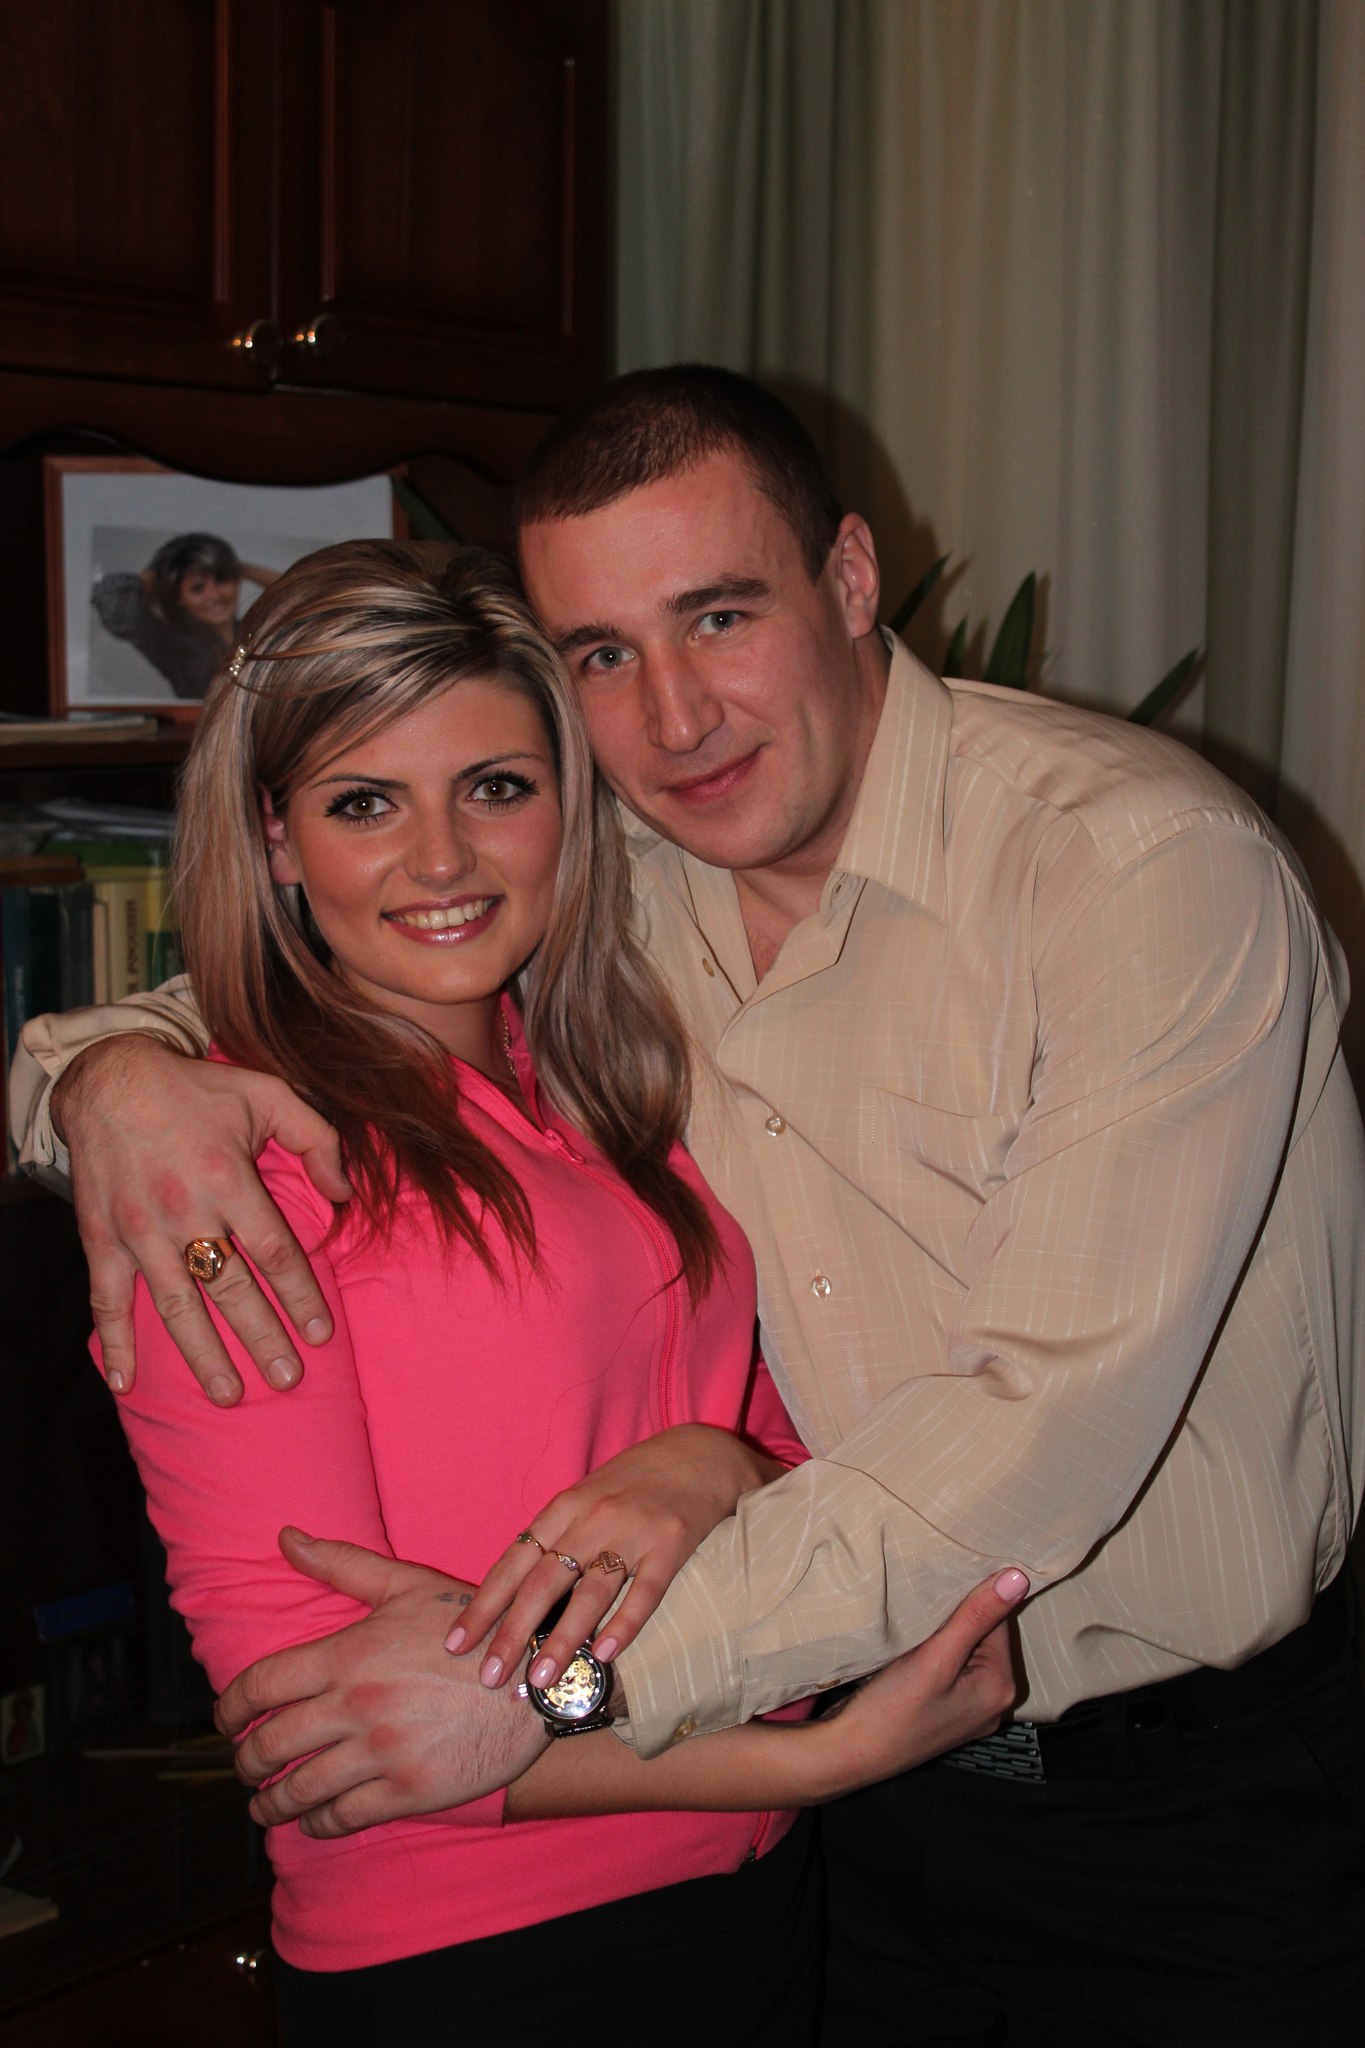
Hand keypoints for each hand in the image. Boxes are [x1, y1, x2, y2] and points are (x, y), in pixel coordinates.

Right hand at [54, 1035, 349, 1401]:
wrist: (108, 1080)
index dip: (300, 1295)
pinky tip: (125, 1383)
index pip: (274, 1251)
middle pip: (231, 1289)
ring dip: (203, 1354)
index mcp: (228, 1179)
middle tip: (287, 1379)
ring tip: (229, 1394)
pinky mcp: (102, 1240)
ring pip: (176, 1305)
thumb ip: (316, 1137)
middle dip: (262, 1338)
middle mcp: (184, 1212)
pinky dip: (114, 1344)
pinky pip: (106, 1300)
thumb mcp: (267, 1092)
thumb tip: (344, 1193)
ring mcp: (139, 1232)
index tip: (320, 1333)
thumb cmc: (195, 1089)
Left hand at [215, 1529, 548, 1838]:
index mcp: (347, 1654)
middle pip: (268, 1744)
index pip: (259, 1686)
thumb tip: (285, 1537)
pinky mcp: (407, 1791)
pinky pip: (340, 1818)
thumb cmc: (472, 1626)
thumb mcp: (407, 1585)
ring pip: (297, 1790)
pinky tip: (312, 1820)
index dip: (228, 1709)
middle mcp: (355, 1705)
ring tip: (264, 1804)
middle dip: (245, 1761)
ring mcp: (380, 1753)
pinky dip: (315, 1824)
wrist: (539, 1676)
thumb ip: (342, 1564)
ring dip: (269, 1803)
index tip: (224, 1721)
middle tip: (245, 1765)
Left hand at [447, 1426, 781, 1691]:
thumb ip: (556, 1540)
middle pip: (543, 1582)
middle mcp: (592, 1519)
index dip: (482, 1605)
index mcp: (564, 1508)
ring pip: (590, 1592)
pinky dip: (625, 1624)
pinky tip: (607, 1654)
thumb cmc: (634, 1484)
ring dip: (562, 1639)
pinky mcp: (672, 1543)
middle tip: (489, 1677)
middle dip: (511, 1633)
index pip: (513, 1562)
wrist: (698, 1454)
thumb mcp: (586, 1499)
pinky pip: (645, 1591)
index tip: (455, 1644)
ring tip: (541, 1679)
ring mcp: (633, 1531)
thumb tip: (516, 1599)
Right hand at [804, 1569, 1027, 1798]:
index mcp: (1001, 1687)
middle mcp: (993, 1702)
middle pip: (984, 1637)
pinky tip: (912, 1650)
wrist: (850, 1753)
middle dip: (958, 1618)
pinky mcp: (945, 1712)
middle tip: (925, 1602)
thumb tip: (1019, 1577)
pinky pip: (950, 1669)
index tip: (942, 1585)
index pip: (998, 1621)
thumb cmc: (893, 1708)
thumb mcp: (936, 1657)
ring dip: (943, 1634)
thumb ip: (976, 1617)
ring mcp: (969, 1710)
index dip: (971, 1599)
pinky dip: (934, 1654)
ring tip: (916, 1623)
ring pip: (965, 1651)